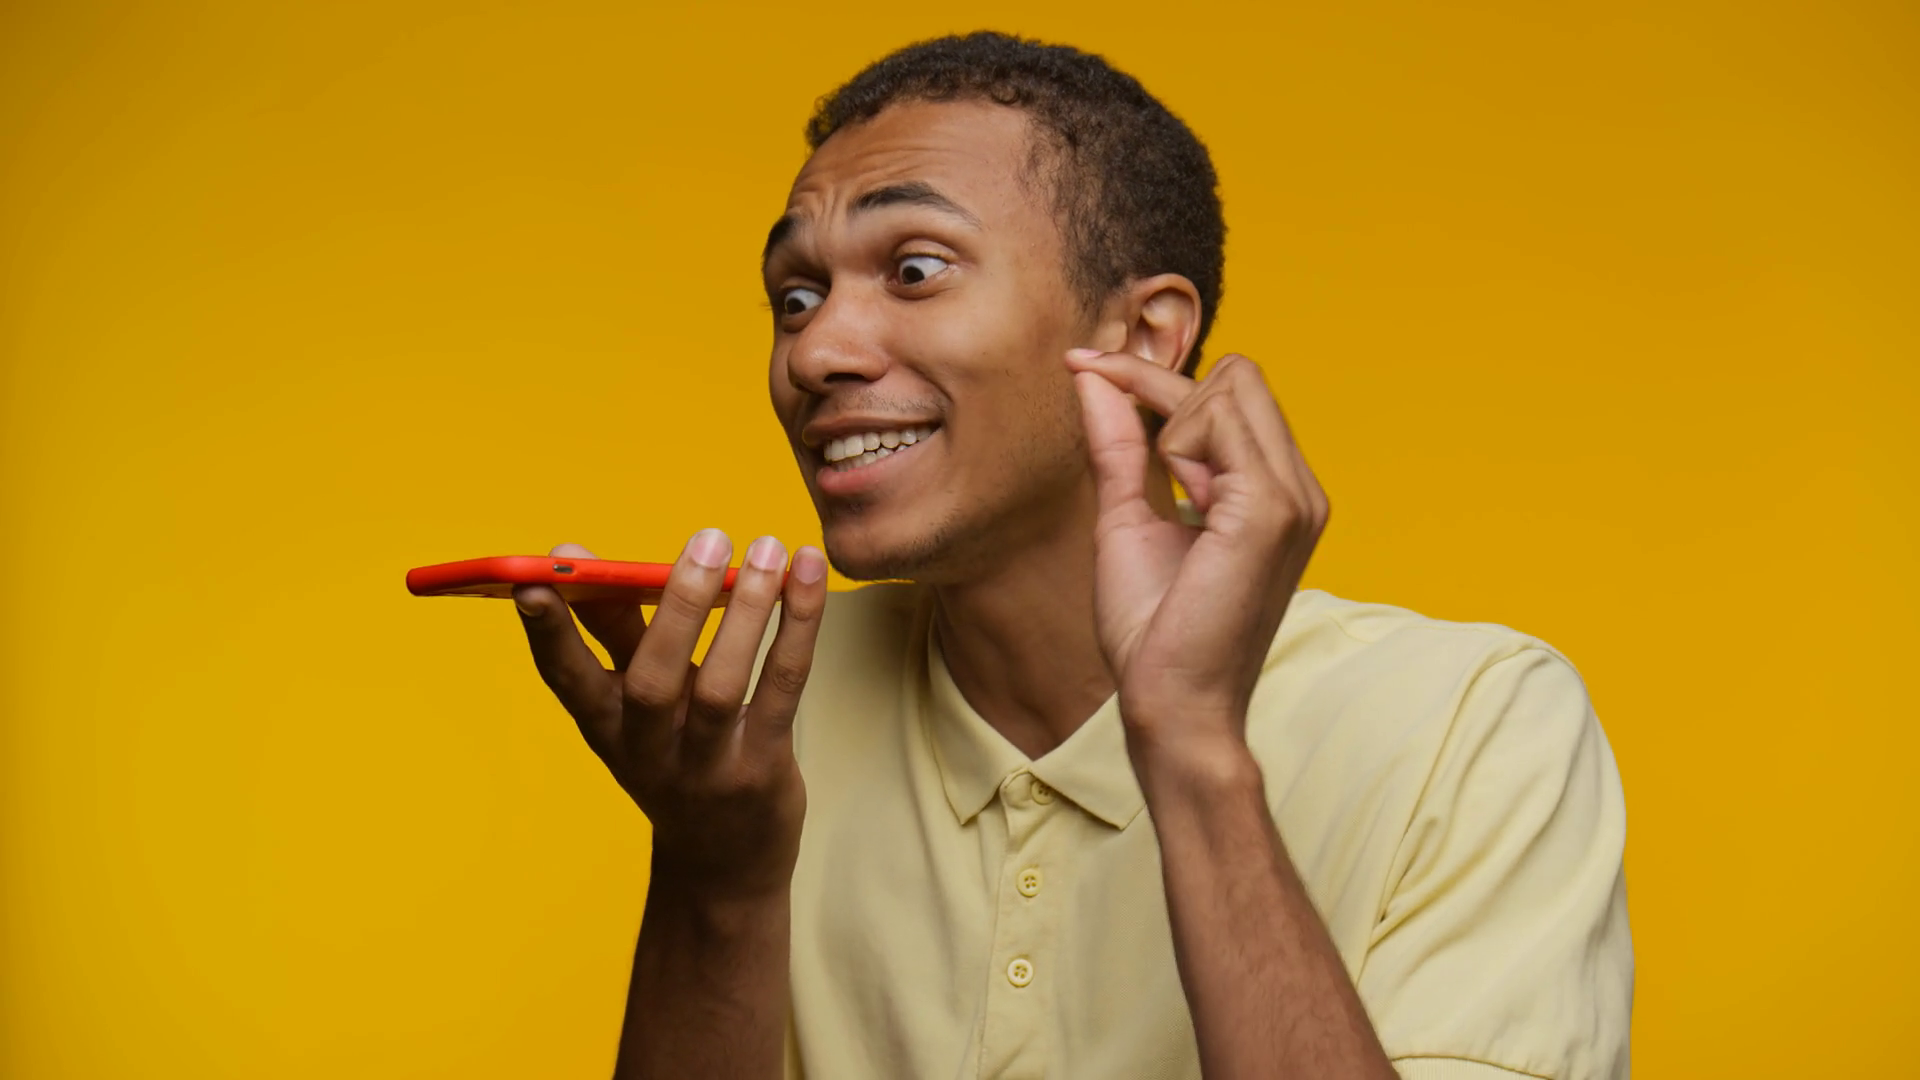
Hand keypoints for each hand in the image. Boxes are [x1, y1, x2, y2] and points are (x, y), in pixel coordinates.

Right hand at [511, 531, 828, 899]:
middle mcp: (646, 752)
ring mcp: (705, 768)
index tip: (533, 580)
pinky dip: (798, 628)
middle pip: (652, 680)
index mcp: (604, 727)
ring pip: (721, 687)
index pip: (564, 678)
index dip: (547, 632)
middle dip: (679, 607)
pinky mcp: (761, 770)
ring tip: (768, 548)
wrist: (722, 864)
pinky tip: (807, 575)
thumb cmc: (675, 755)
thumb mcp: (634, 705)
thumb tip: (574, 554)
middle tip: (707, 538)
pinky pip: (782, 690)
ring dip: (748, 611)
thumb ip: (614, 630)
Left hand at [1065, 349, 1328, 758]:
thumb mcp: (1126, 517)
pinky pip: (1218, 424)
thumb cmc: (1154, 631)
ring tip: (1176, 501)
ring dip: (1175, 429)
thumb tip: (1092, 375)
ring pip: (1231, 386)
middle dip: (1166, 395)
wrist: (1172, 704)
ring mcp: (1296, 496)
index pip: (1232, 390)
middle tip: (1145, 467)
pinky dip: (1180, 447)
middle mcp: (1300, 487)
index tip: (1083, 364)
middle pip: (1238, 374)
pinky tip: (1183, 500)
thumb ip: (1118, 444)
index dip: (1151, 375)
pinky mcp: (1274, 509)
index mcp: (1276, 491)